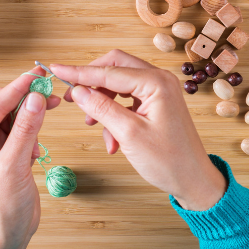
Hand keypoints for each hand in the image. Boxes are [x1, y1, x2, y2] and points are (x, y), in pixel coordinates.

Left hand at [0, 68, 60, 248]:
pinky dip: (34, 132)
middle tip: (51, 89)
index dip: (18, 87)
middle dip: (28, 98)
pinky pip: (23, 129)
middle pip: (5, 105)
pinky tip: (36, 150)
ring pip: (17, 115)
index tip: (37, 74)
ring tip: (50, 114)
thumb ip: (25, 130)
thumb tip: (37, 98)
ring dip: (33, 116)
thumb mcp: (14, 166)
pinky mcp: (8, 151)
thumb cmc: (1, 207)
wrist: (6, 234)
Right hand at [50, 50, 225, 211]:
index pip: (109, 70)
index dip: (79, 72)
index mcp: (156, 82)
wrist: (193, 180)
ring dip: (102, 102)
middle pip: (114, 68)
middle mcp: (159, 80)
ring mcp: (159, 91)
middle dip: (91, 83)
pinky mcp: (156, 103)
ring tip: (93, 125)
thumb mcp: (129, 134)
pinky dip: (114, 115)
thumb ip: (101, 108)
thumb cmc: (168, 160)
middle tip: (70, 97)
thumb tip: (78, 91)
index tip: (56, 69)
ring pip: (119, 84)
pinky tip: (112, 140)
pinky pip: (127, 100)